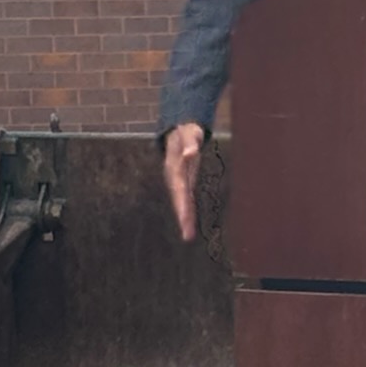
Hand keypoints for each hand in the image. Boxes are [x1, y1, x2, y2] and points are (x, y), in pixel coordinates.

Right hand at [162, 122, 205, 241]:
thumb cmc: (187, 131)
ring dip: (185, 218)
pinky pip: (186, 199)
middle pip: (179, 199)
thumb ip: (190, 143)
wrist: (179, 130)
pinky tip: (190, 225)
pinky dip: (188, 212)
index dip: (182, 203)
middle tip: (187, 235)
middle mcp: (175, 177)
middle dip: (183, 216)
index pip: (180, 188)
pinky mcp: (184, 182)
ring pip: (181, 202)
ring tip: (188, 236)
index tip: (184, 217)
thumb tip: (191, 153)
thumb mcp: (189, 134)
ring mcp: (178, 181)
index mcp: (175, 167)